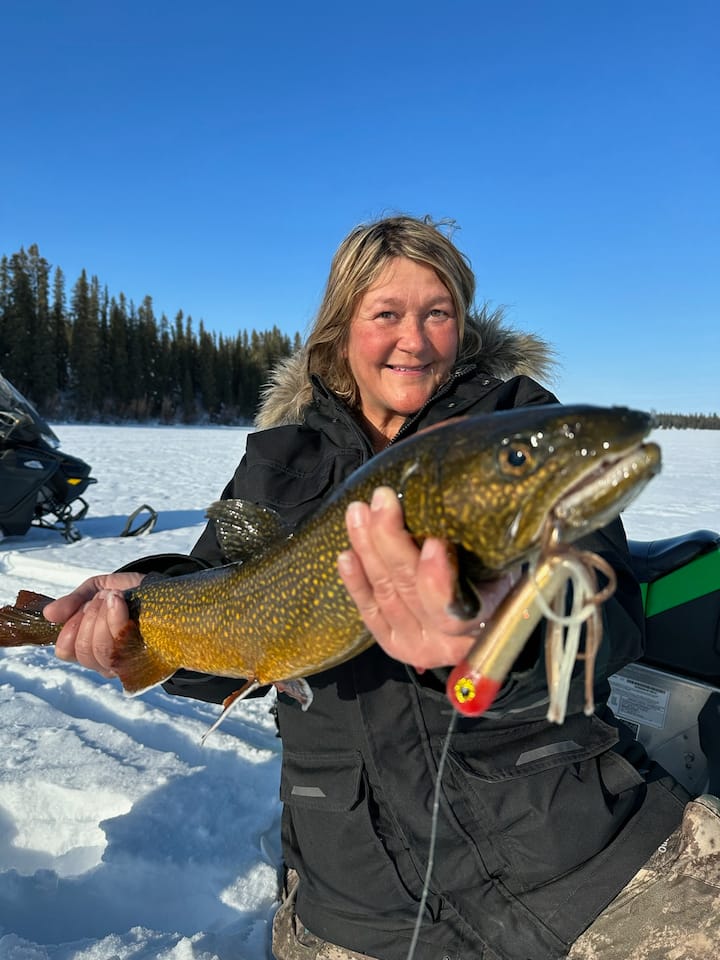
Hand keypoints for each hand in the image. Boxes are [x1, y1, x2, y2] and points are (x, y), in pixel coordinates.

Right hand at [43, 573, 144, 676]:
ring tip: (114, 596)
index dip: (70, 629)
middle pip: (85, 650)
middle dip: (90, 617)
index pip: (66, 651)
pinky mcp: (144, 658)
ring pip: (102, 650)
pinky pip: (122, 646)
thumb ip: (72, 602)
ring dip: (104, 616)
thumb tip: (48, 615)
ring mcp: (124, 662)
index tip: (84, 606)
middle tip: (104, 597)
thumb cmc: (126, 592)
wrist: (160, 588)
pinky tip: (122, 601)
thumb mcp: (95, 589)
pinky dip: (117, 618)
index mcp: (88, 646)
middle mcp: (105, 660)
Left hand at [338, 486, 517, 669]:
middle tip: (382, 500)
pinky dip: (355, 581)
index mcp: (480, 623)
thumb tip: (467, 504)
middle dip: (391, 540)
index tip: (433, 541)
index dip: (438, 578)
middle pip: (409, 589)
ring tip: (358, 512)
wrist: (484, 627)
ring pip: (385, 592)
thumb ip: (483, 551)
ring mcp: (415, 645)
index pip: (453, 606)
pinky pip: (369, 610)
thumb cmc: (494, 584)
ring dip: (367, 548)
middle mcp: (445, 641)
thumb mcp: (501, 569)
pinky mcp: (392, 643)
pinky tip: (346, 554)